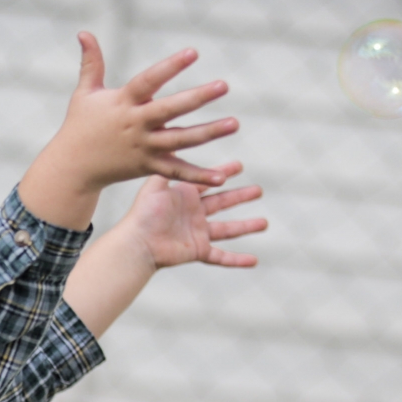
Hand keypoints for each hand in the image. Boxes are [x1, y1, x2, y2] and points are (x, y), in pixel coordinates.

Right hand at [18, 32, 238, 229]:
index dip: (170, 67)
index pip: (149, 81)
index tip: (194, 53)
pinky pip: (176, 172)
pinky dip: (198, 176)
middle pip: (170, 110)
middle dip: (197, 98)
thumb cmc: (79, 125)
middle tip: (224, 85)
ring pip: (180, 140)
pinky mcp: (148, 167)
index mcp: (123, 102)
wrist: (73, 167)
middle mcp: (136, 125)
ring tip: (234, 123)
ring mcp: (144, 147)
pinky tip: (221, 177)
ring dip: (208, 133)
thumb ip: (92, 63)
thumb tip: (84, 32)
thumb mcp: (85, 93)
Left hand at [123, 162, 266, 269]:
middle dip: (241, 197)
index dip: (224, 173)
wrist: (137, 242)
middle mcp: (193, 214)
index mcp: (185, 196)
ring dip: (246, 226)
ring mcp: (197, 233)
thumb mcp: (155, 185)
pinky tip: (253, 261)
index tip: (240, 165)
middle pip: (223, 203)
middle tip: (259, 190)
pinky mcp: (197, 251)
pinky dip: (237, 260)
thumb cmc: (143, 213)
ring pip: (228, 230)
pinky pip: (221, 257)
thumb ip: (169, 166)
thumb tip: (174, 141)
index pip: (209, 181)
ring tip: (264, 223)